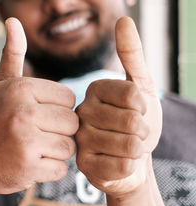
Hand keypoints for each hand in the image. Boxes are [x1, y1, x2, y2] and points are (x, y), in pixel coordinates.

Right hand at [0, 18, 77, 193]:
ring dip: (54, 151)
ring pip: (69, 146)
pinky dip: (48, 170)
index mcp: (22, 88)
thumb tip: (12, 20)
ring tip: (31, 149)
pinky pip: (60, 168)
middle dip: (58, 131)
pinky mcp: (28, 167)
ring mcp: (26, 141)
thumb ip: (12, 54)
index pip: (69, 98)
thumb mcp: (0, 85)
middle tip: (35, 135)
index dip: (56, 110)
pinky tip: (29, 164)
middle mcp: (24, 111)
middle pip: (73, 123)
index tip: (36, 116)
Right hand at [75, 17, 161, 196]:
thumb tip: (124, 20)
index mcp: (94, 91)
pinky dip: (130, 165)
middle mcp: (82, 113)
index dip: (145, 107)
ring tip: (126, 147)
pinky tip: (117, 162)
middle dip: (144, 130)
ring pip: (129, 145)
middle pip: (133, 121)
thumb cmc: (136, 121)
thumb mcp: (140, 87)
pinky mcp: (83, 165)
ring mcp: (80, 140)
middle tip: (133, 132)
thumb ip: (132, 55)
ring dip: (138, 149)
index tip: (138, 111)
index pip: (133, 95)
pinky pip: (122, 165)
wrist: (130, 157)